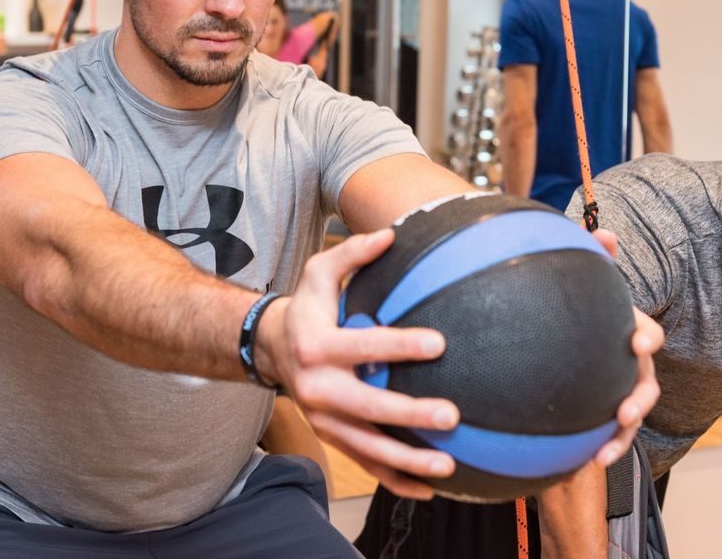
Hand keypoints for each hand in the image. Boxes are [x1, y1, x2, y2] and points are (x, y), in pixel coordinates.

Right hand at [255, 230, 458, 498]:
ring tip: (448, 465)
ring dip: (408, 460)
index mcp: (318, 346)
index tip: (440, 343)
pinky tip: (431, 488)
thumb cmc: (307, 307)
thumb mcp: (319, 272)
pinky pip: (367, 465)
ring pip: (369, 447)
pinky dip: (397, 480)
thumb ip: (354, 254)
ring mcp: (325, 419)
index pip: (364, 347)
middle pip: (369, 406)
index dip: (401, 345)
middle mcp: (318, 389)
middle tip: (451, 416)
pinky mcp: (333, 438)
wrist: (270, 350)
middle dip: (410, 414)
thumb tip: (392, 233)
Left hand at [590, 229, 662, 466]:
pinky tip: (580, 464)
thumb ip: (596, 258)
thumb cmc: (581, 306)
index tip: (637, 342)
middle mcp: (630, 364)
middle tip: (625, 411)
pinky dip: (601, 447)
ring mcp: (620, 389)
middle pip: (646, 384)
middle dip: (639, 399)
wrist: (567, 336)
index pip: (647, 333)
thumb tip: (604, 234)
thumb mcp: (587, 283)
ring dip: (622, 435)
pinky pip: (609, 433)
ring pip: (631, 417)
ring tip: (604, 453)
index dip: (647, 337)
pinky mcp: (606, 412)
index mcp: (629, 332)